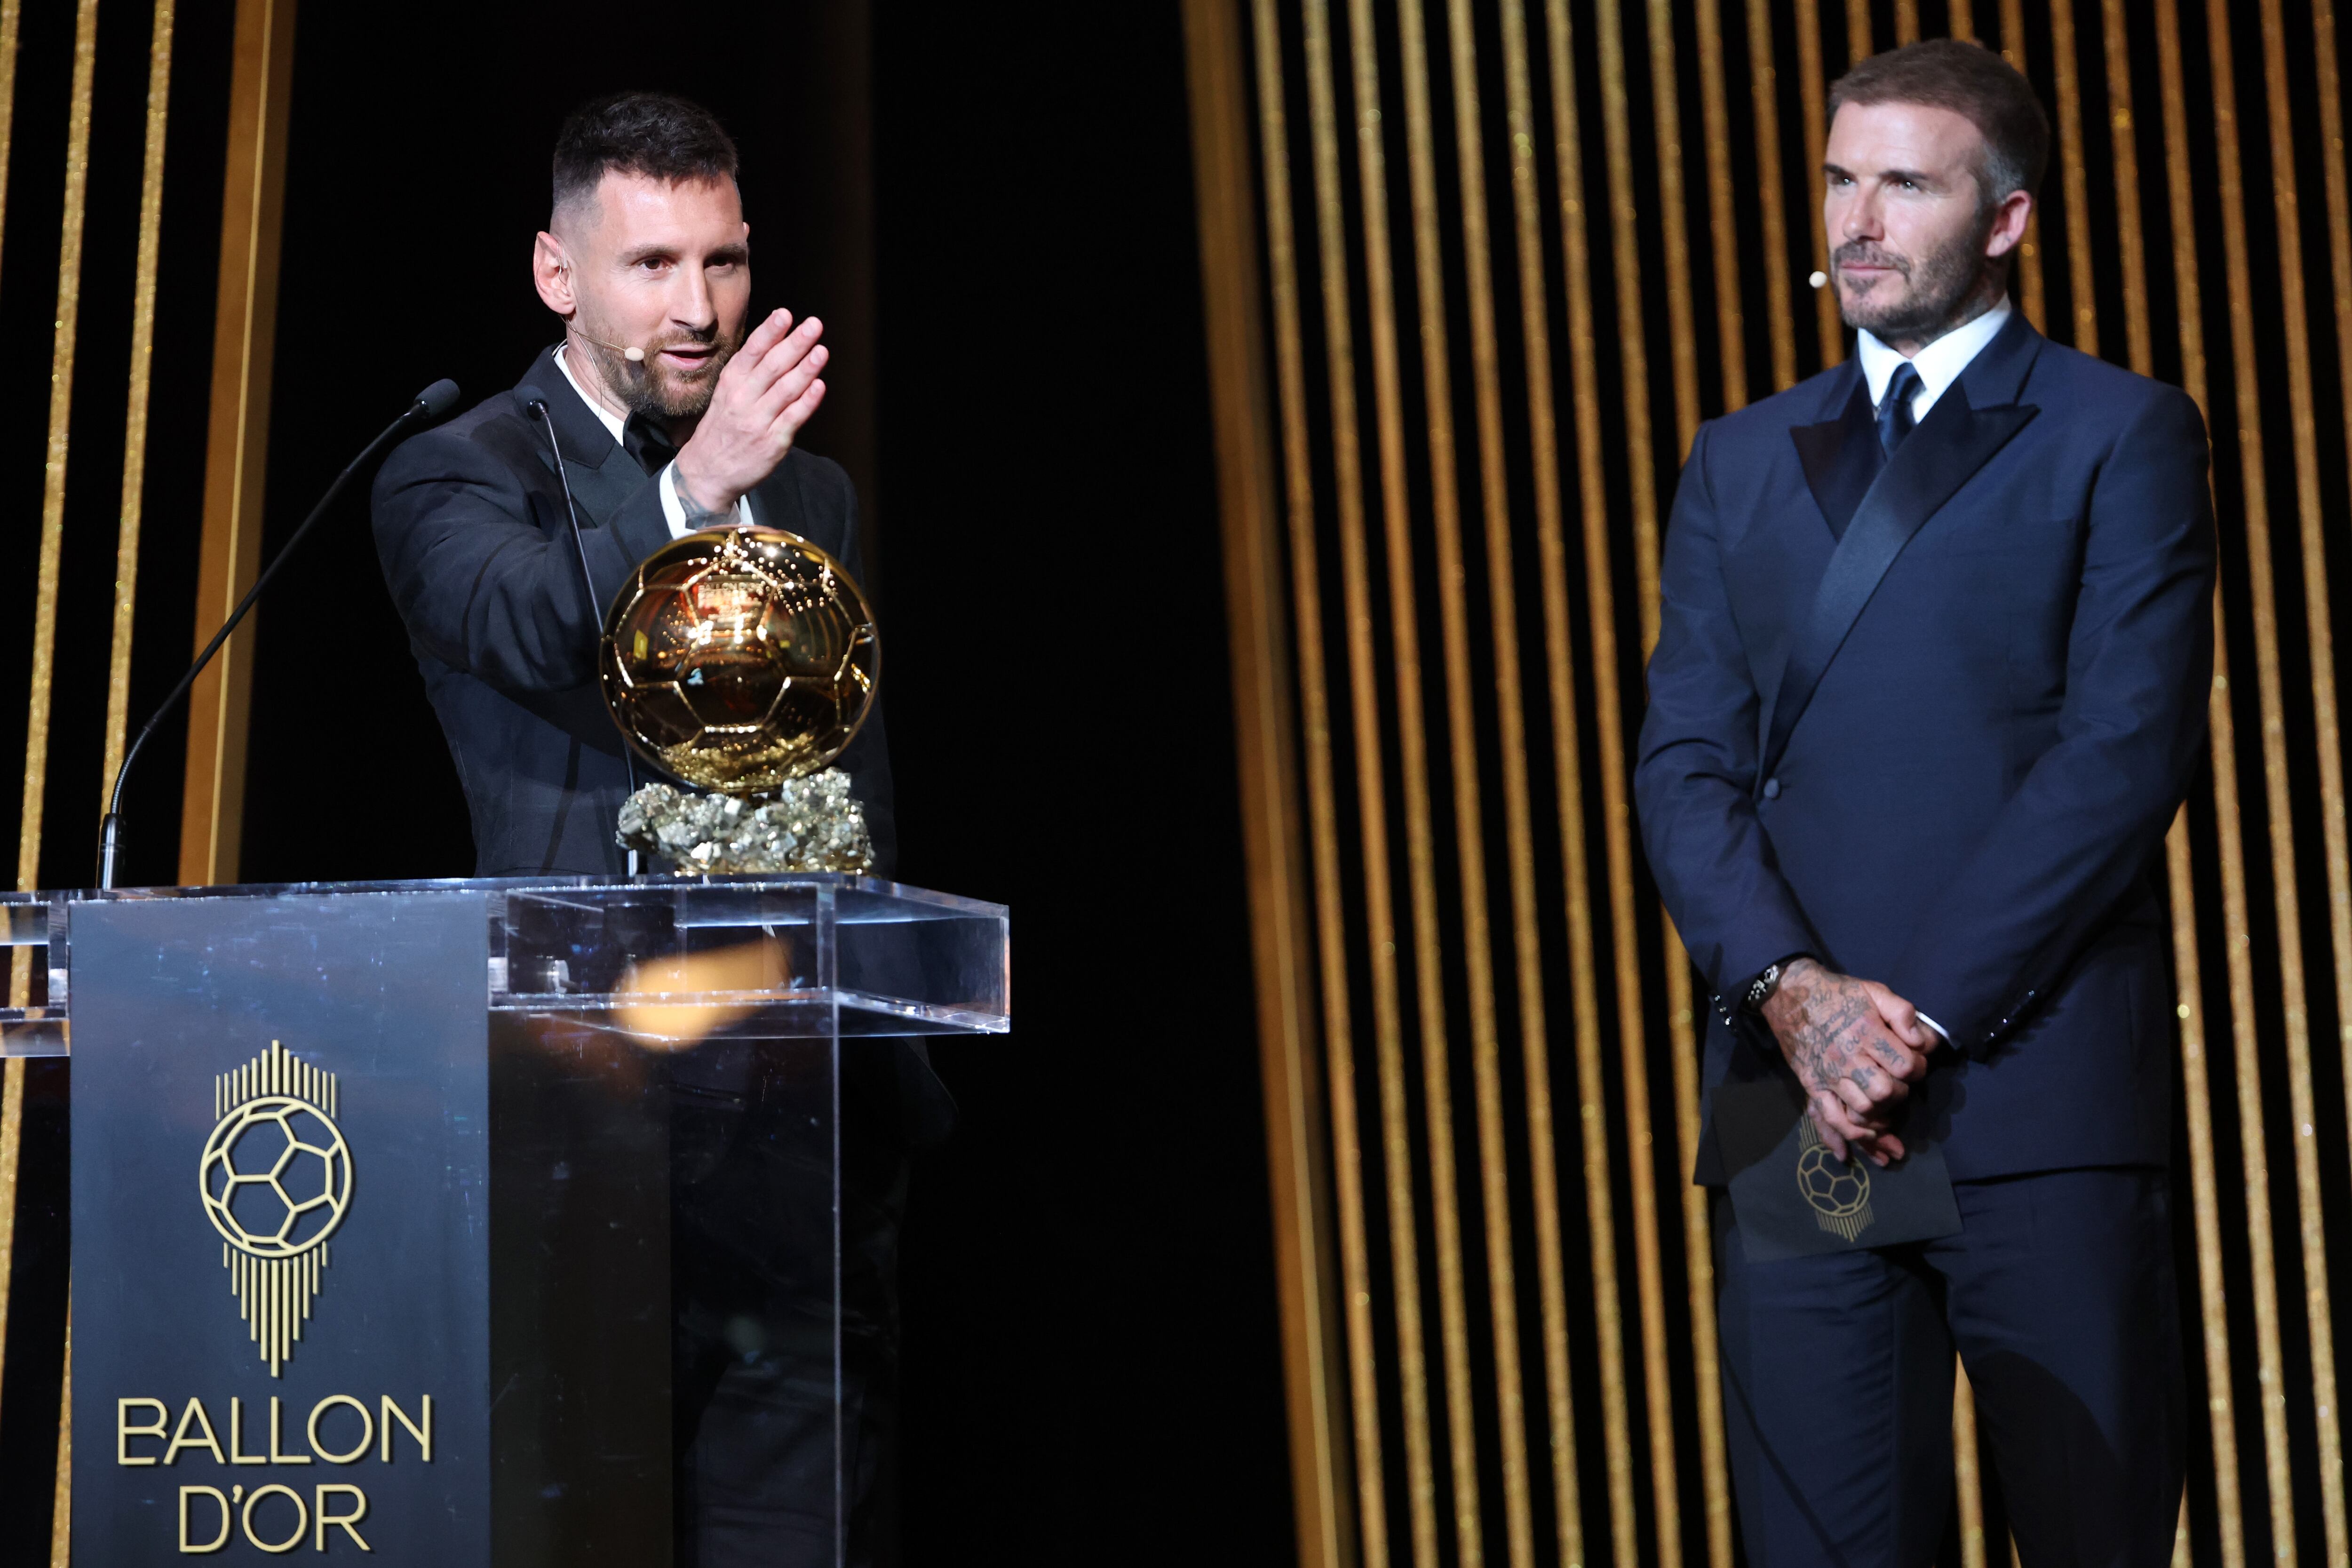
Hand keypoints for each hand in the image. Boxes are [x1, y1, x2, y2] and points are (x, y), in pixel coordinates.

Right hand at [672, 309, 829, 514]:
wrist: (708, 471)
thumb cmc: (723, 427)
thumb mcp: (727, 393)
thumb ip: (750, 370)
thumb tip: (776, 339)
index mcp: (731, 383)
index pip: (752, 351)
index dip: (770, 332)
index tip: (785, 314)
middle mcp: (743, 399)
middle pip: (772, 366)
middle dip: (795, 343)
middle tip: (814, 325)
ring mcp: (758, 421)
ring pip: (786, 390)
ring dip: (806, 369)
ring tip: (821, 351)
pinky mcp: (773, 442)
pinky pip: (793, 418)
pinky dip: (807, 401)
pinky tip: (819, 386)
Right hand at [1759, 958, 1938, 1165]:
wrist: (1790, 995)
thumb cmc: (1838, 993)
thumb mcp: (1875, 991)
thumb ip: (1903, 1012)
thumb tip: (1922, 1042)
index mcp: (1866, 1032)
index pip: (1905, 1066)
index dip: (1917, 1067)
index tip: (1913, 1062)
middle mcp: (1847, 1057)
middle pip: (1885, 1093)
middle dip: (1899, 1092)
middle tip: (1897, 1083)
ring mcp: (1828, 1075)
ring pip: (1861, 1111)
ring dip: (1880, 1117)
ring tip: (1887, 1113)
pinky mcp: (1813, 1086)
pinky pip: (1830, 1118)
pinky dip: (1846, 1136)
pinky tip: (1858, 1145)